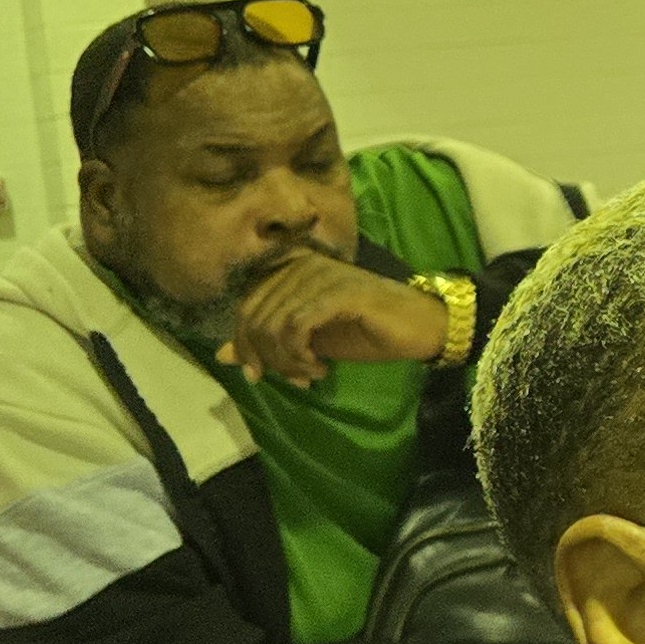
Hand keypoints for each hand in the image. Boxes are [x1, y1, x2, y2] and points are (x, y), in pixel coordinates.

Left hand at [221, 256, 446, 386]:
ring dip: (285, 361)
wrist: (421, 328)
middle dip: (266, 358)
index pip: (246, 306)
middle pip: (255, 316)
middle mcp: (302, 264)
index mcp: (291, 268)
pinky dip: (299, 355)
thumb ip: (269, 341)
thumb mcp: (308, 341)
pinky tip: (319, 368)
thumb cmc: (367, 331)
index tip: (259, 375)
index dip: (245, 345)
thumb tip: (224, 354)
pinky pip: (296, 326)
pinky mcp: (338, 291)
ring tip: (308, 374)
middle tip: (293, 379)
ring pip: (274, 323)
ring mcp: (321, 274)